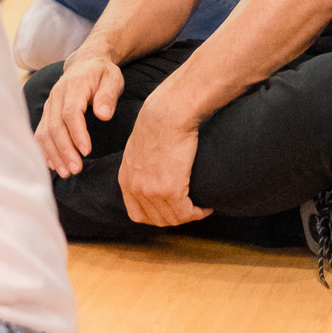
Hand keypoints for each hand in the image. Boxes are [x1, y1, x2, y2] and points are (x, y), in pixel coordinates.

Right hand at [34, 51, 125, 176]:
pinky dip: (45, 150)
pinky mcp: (47, 113)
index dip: (76, 133)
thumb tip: (104, 115)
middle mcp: (56, 95)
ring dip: (54, 154)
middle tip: (76, 169)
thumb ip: (108, 95)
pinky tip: (53, 165)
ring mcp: (49, 105)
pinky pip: (41, 133)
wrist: (85, 63)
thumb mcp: (112, 79)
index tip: (86, 151)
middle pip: (55, 126)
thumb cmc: (101, 73)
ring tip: (66, 172)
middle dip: (64, 150)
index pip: (71, 111)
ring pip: (45, 132)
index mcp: (74, 85)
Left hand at [118, 99, 213, 226]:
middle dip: (175, 218)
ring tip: (200, 209)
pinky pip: (186, 213)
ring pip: (173, 219)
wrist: (168, 112)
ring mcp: (152, 191)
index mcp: (125, 178)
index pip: (137, 214)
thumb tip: (154, 170)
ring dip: (188, 217)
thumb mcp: (139, 146)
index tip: (170, 211)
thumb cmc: (158, 120)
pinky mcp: (172, 190)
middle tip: (190, 211)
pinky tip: (206, 208)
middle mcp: (136, 188)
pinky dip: (198, 213)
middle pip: (157, 219)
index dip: (156, 217)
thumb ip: (142, 164)